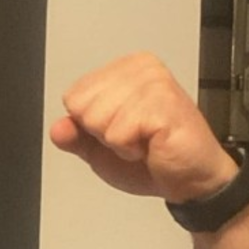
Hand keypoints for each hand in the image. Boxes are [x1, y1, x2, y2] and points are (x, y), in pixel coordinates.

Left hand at [49, 53, 236, 202]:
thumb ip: (77, 137)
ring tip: (145, 141)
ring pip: (98, 119)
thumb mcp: (101, 151)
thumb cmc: (154, 159)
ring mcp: (153, 82)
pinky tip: (153, 144)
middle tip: (136, 138)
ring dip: (119, 143)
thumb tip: (58, 128)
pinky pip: (118, 132)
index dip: (91, 126)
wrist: (190, 179)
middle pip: (82, 107)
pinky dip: (130, 149)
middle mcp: (140, 69)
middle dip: (104, 134)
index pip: (74, 97)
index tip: (122, 131)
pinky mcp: (162, 103)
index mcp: (124, 71)